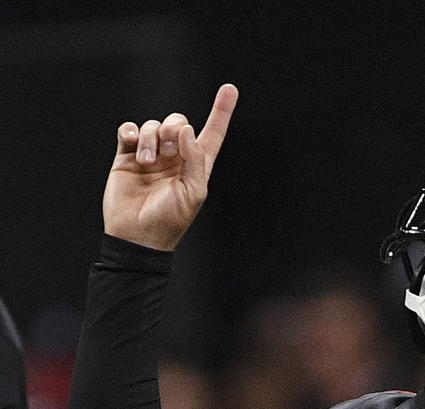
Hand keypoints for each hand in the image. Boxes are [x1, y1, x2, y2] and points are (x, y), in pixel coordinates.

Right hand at [102, 83, 238, 251]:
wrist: (136, 236)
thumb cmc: (169, 220)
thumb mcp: (193, 193)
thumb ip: (195, 160)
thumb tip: (187, 129)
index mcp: (195, 166)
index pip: (212, 134)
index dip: (221, 112)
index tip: (230, 89)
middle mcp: (174, 158)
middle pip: (178, 122)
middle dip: (174, 126)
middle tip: (169, 147)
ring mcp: (151, 155)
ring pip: (153, 126)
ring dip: (150, 138)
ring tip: (146, 162)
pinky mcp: (127, 156)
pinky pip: (129, 130)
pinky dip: (131, 132)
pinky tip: (131, 144)